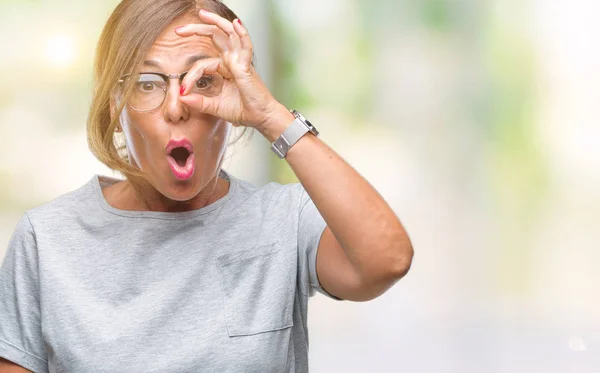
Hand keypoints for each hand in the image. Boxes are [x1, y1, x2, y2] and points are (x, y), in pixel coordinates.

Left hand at [175, 10, 283, 130]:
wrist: (260, 118)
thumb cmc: (243, 110)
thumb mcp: (215, 106)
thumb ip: (199, 102)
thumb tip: (181, 97)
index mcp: (224, 68)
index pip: (202, 64)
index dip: (190, 76)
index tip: (182, 90)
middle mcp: (232, 61)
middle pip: (214, 37)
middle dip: (196, 30)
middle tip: (179, 31)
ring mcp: (240, 61)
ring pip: (228, 34)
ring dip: (216, 22)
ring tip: (202, 14)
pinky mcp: (247, 66)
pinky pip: (245, 46)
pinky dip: (242, 34)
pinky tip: (236, 25)